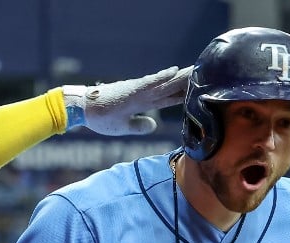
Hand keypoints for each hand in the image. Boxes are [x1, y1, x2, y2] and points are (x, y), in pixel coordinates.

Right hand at [63, 66, 191, 135]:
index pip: (168, 98)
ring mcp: (138, 91)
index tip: (199, 90)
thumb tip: (154, 125)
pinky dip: (161, 77)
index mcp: (143, 103)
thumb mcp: (124, 127)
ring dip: (180, 76)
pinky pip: (148, 83)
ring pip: (164, 83)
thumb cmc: (101, 118)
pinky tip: (174, 71)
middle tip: (207, 73)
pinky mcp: (129, 90)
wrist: (83, 110)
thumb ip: (139, 125)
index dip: (184, 95)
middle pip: (170, 87)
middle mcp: (143, 94)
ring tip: (197, 69)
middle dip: (188, 82)